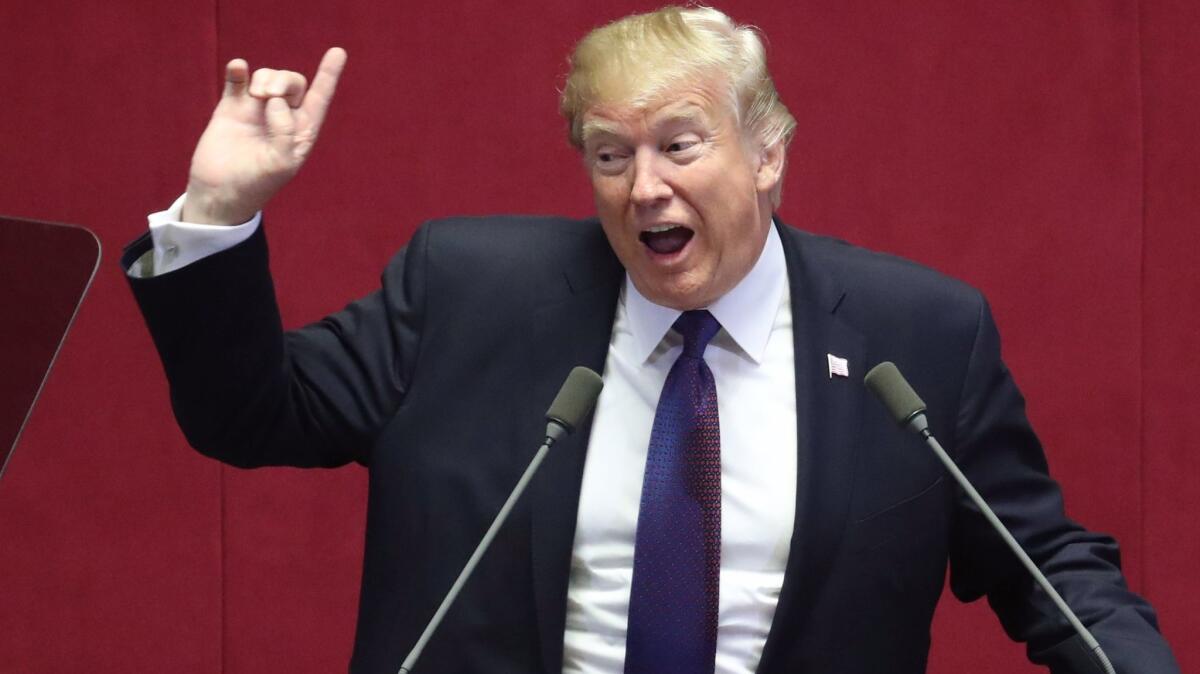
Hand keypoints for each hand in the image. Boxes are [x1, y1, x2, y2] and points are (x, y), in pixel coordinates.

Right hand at [182, 47, 347, 224]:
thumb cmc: (256, 184)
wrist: (218, 193)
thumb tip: (274, 100)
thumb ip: (285, 132)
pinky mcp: (231, 107)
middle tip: (267, 96)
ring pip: (267, 76)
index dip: (329, 75)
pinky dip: (239, 70)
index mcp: (301, 132)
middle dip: (283, 80)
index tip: (338, 52)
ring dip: (264, 79)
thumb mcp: (280, 163)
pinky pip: (238, 79)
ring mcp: (256, 110)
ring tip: (255, 96)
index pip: (319, 98)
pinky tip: (238, 69)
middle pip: (292, 82)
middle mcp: (281, 117)